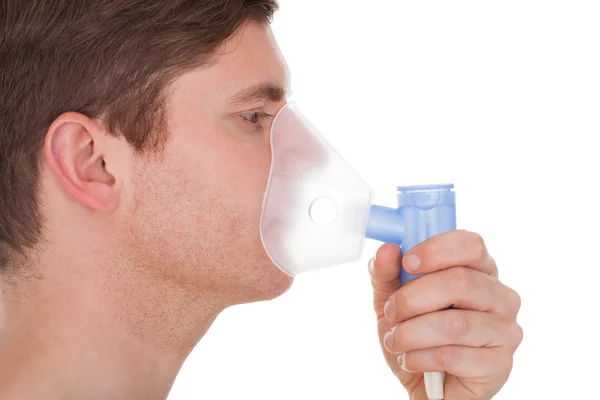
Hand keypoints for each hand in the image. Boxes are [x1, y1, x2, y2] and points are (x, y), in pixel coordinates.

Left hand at [369, 231, 521, 399]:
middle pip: (462, 281)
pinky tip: (411, 360)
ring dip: (412, 333)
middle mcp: (500, 297)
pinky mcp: (500, 365)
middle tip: (391, 311)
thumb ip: (386, 273)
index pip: (471, 244)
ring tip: (396, 341)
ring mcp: (505, 331)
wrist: (425, 387)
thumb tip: (386, 250)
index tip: (407, 262)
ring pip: (455, 323)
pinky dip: (420, 358)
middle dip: (413, 297)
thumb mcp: (391, 299)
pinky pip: (453, 356)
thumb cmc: (415, 336)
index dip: (436, 250)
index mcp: (479, 271)